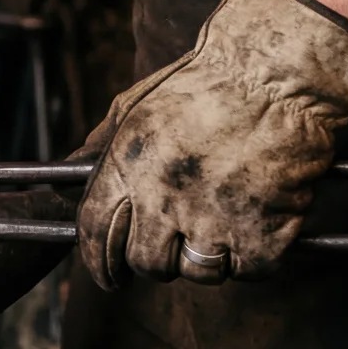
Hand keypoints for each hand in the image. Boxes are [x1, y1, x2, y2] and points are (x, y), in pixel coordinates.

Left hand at [77, 0, 347, 288]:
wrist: (282, 71)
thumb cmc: (210, 82)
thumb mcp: (137, 104)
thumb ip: (101, 145)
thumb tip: (65, 175)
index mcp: (130, 165)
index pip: (95, 231)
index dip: (98, 262)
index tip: (109, 277)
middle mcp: (165, 195)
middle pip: (147, 263)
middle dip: (157, 262)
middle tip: (174, 248)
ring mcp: (215, 216)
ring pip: (199, 272)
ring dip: (209, 258)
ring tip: (223, 225)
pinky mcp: (265, 230)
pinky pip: (250, 269)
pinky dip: (255, 257)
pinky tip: (260, 228)